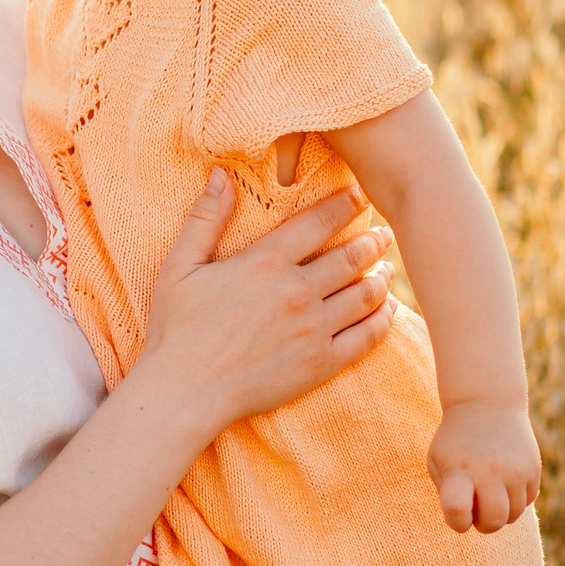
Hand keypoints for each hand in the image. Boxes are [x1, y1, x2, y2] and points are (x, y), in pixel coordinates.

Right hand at [137, 173, 396, 439]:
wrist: (185, 391)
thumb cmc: (176, 328)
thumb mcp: (180, 266)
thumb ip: (205, 218)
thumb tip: (219, 174)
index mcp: (266, 262)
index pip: (319, 222)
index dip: (345, 204)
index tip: (360, 195)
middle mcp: (298, 291)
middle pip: (352, 257)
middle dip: (374, 241)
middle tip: (385, 233)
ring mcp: (314, 329)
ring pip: (366, 295)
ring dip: (382, 277)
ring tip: (387, 269)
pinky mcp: (321, 363)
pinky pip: (367, 336)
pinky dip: (384, 320)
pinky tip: (389, 311)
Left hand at [428, 398, 540, 532]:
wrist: (488, 405)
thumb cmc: (455, 441)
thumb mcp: (439, 461)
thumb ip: (448, 494)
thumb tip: (469, 522)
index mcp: (460, 470)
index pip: (457, 510)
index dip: (456, 521)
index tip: (456, 511)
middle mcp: (490, 471)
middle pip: (493, 521)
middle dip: (483, 524)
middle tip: (476, 509)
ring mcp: (516, 471)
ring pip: (513, 515)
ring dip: (500, 512)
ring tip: (488, 492)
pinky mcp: (533, 469)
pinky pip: (527, 501)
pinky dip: (515, 499)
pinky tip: (503, 480)